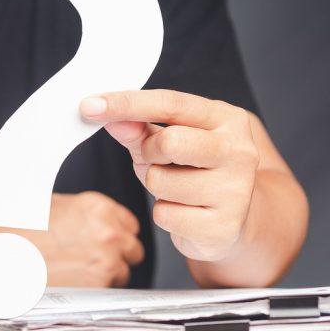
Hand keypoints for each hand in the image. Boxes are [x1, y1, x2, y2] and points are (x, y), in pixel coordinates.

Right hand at [30, 191, 143, 286]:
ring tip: (78, 273)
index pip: (131, 225)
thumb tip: (97, 224)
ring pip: (123, 272)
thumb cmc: (23, 229)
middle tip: (94, 260)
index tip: (108, 243)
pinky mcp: (100, 283)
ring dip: (107, 274)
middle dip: (118, 256)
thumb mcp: (58, 206)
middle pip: (133, 249)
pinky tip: (72, 282)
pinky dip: (94, 289)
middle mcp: (109, 231)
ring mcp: (108, 258)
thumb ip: (86, 214)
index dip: (118, 236)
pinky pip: (108, 289)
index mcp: (99, 207)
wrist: (5, 253)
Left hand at [80, 89, 259, 261]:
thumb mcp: (165, 144)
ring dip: (155, 185)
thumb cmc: (193, 173)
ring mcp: (236, 191)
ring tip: (175, 188)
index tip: (89, 105)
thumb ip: (137, 129)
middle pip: (170, 142)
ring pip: (160, 181)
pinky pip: (165, 215)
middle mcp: (239, 151)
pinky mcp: (224, 227)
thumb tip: (111, 118)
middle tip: (157, 160)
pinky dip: (163, 213)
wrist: (233, 221)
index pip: (170, 103)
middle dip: (149, 152)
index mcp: (228, 120)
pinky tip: (183, 212)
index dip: (126, 103)